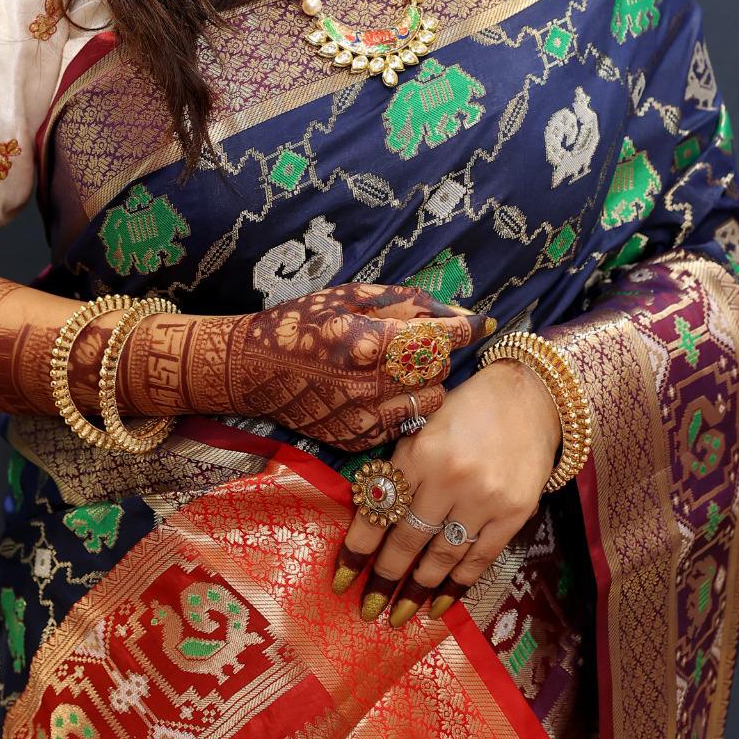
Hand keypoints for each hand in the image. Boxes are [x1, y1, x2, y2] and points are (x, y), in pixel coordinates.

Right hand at [112, 282, 494, 449]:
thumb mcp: (352, 297)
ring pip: (430, 403)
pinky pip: (405, 425)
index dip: (467, 328)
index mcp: (369, 342)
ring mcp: (363, 417)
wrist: (254, 371)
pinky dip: (405, 407)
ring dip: (428, 384)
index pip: (439, 338)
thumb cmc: (302, 323)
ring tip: (408, 370)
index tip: (485, 323)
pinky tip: (385, 392)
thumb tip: (457, 313)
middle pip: (439, 371)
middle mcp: (370, 384)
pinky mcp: (357, 440)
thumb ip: (406, 303)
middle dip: (440, 354)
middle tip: (427, 343)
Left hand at [331, 357, 561, 622]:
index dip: (358, 549)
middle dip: (385, 579)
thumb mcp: (422, 424)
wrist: (528, 395)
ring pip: (443, 557)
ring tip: (399, 614)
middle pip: (409, 541)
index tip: (342, 578)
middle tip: (368, 610)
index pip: (381, 510)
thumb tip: (370, 515)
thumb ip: (401, 466)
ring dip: (419, 589)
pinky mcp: (514, 513)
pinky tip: (439, 603)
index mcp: (420, 451)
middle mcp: (451, 477)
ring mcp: (485, 498)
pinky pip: (480, 559)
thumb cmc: (466, 408)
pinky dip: (457, 584)